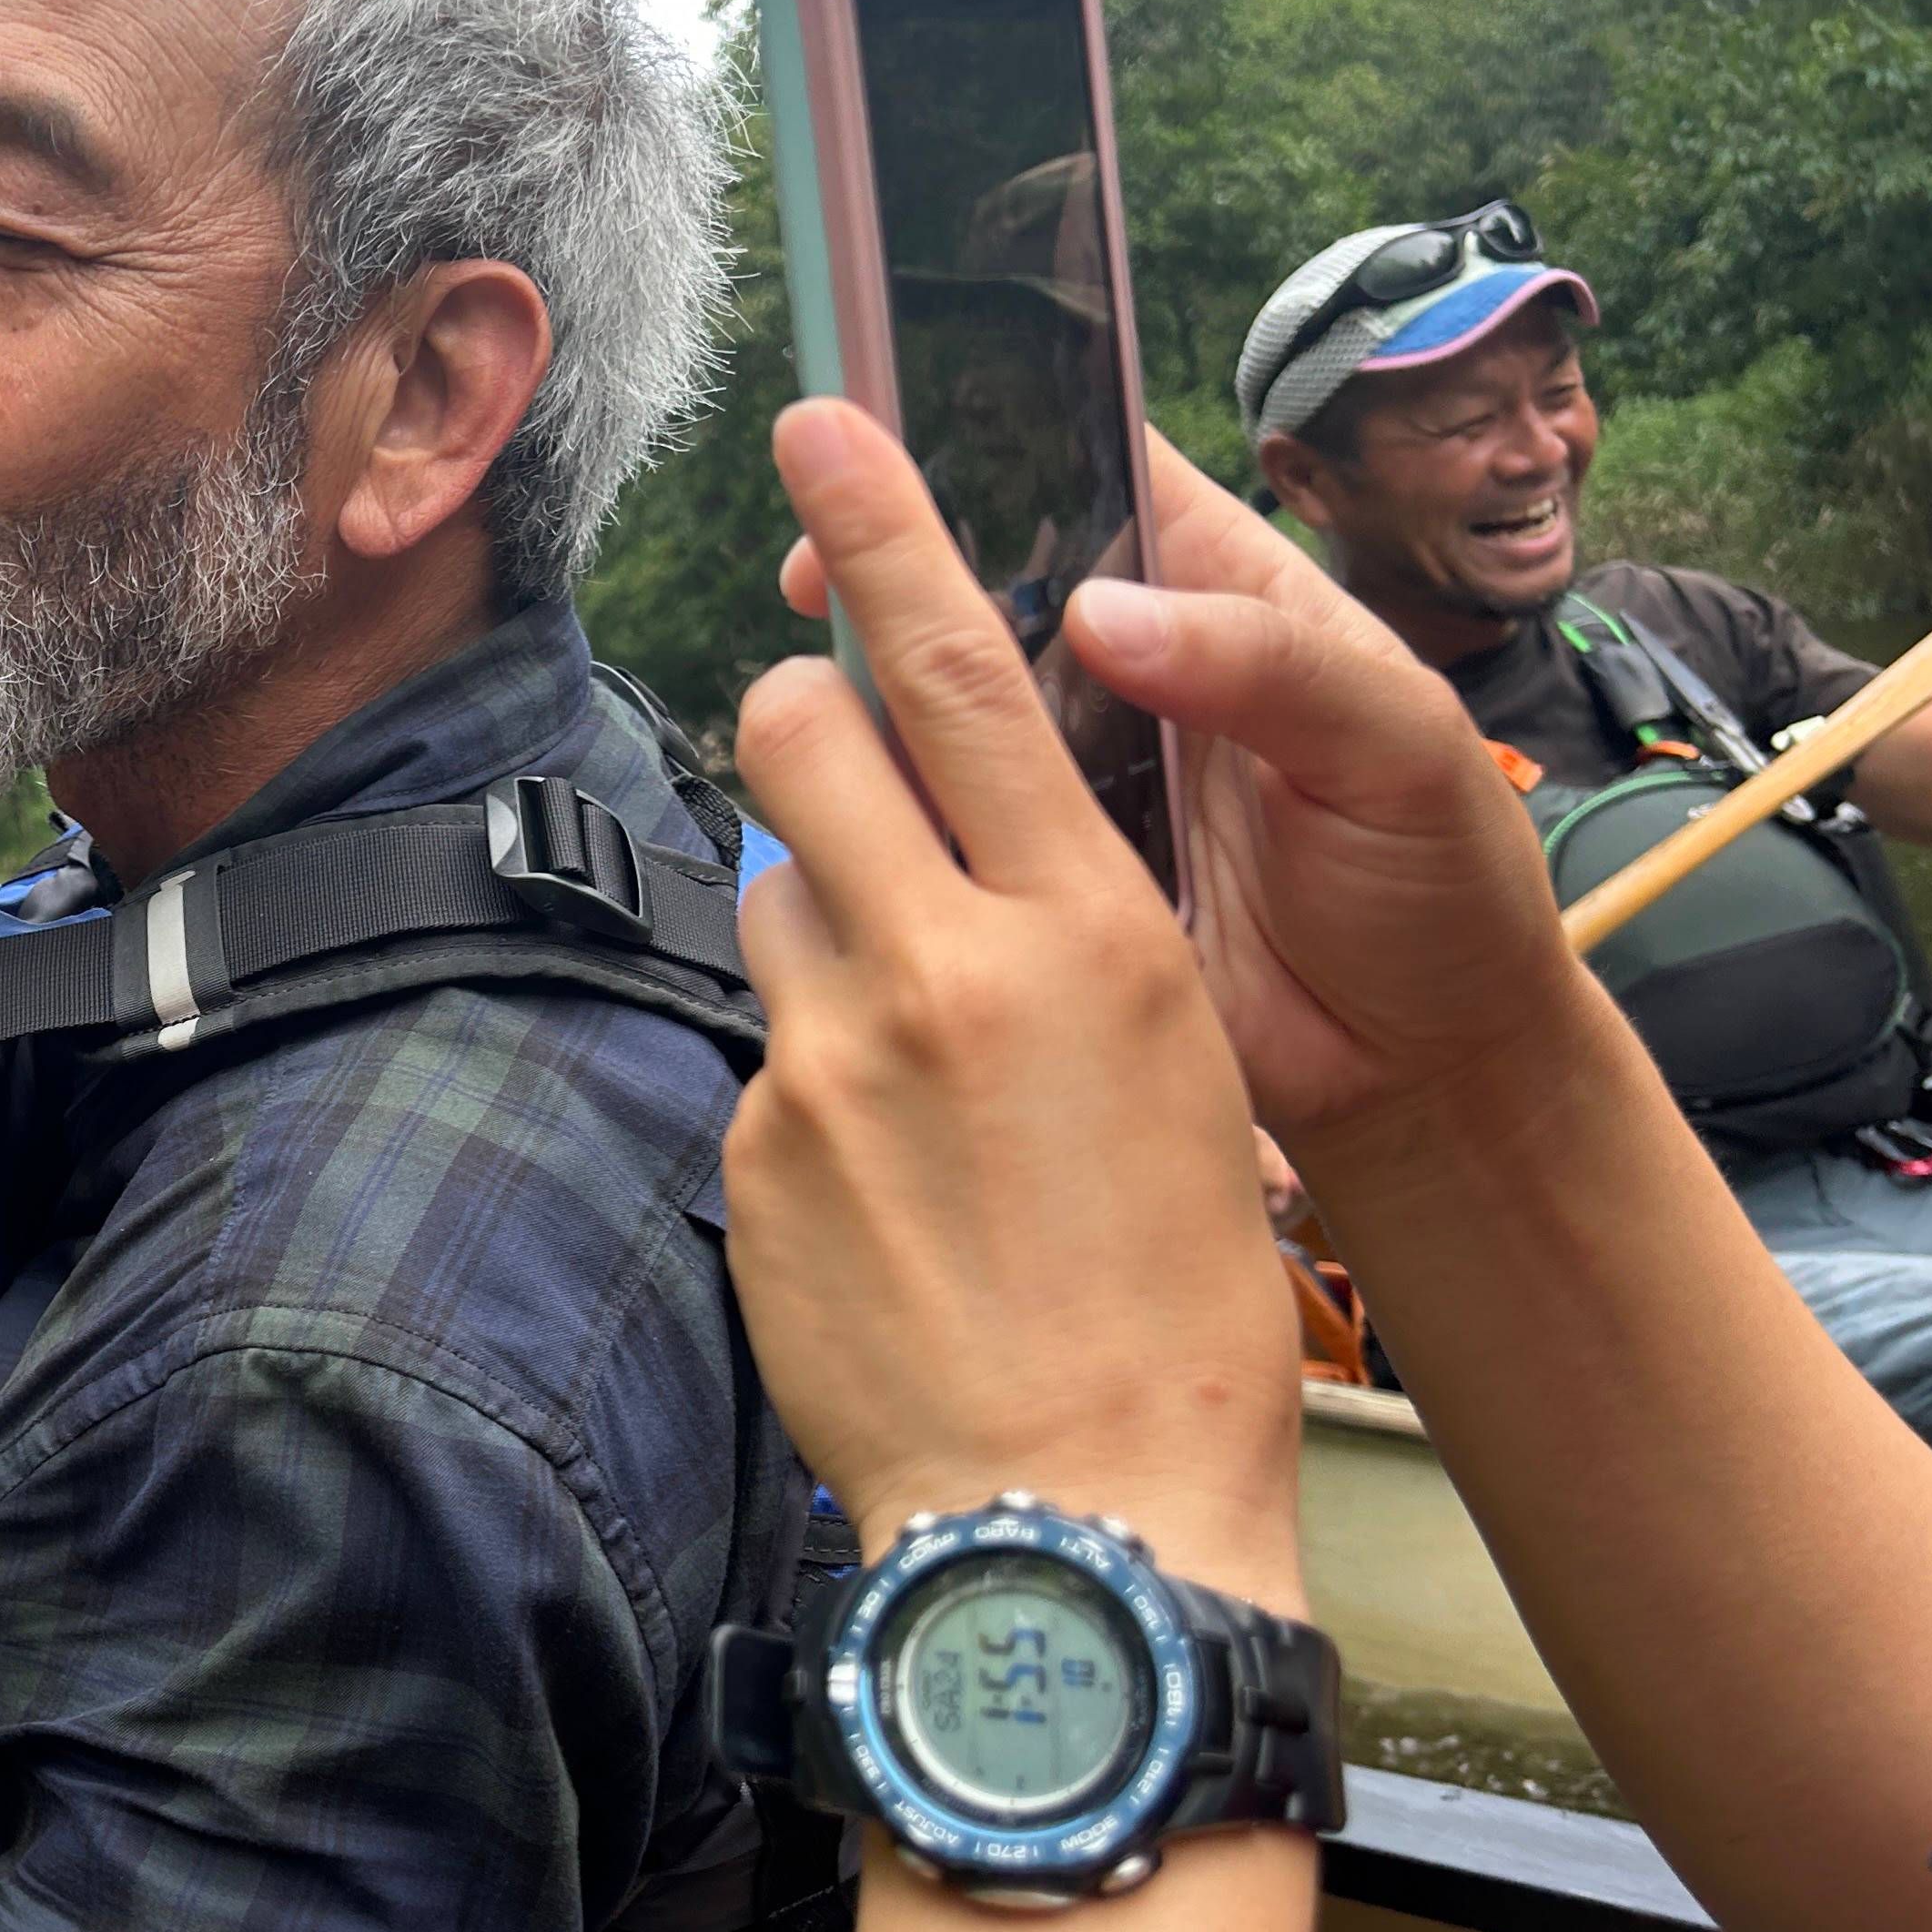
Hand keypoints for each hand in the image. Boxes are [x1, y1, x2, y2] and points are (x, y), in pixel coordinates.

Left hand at [730, 403, 1301, 1592]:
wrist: (1079, 1508)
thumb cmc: (1174, 1300)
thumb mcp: (1181, 1071)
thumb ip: (1067, 932)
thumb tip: (983, 850)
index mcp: (1088, 930)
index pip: (966, 676)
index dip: (887, 532)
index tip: (824, 423)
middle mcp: (945, 966)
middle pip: (800, 732)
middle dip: (804, 717)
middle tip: (838, 765)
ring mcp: (827, 1058)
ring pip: (762, 882)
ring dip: (810, 912)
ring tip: (897, 1050)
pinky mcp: (750, 1147)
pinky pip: (756, 1042)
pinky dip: (803, 1072)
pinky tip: (875, 1182)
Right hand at [780, 433, 1592, 1175]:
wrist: (1426, 1073)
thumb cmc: (1444, 887)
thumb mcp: (1400, 750)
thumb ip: (1274, 667)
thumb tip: (1103, 616)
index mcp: (1224, 603)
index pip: (1096, 488)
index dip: (992, 465)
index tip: (889, 481)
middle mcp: (1133, 681)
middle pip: (991, 595)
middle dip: (896, 583)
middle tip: (810, 593)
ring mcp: (1078, 786)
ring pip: (951, 718)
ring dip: (881, 708)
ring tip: (805, 705)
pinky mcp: (1042, 885)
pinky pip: (951, 839)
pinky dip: (896, 826)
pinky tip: (844, 821)